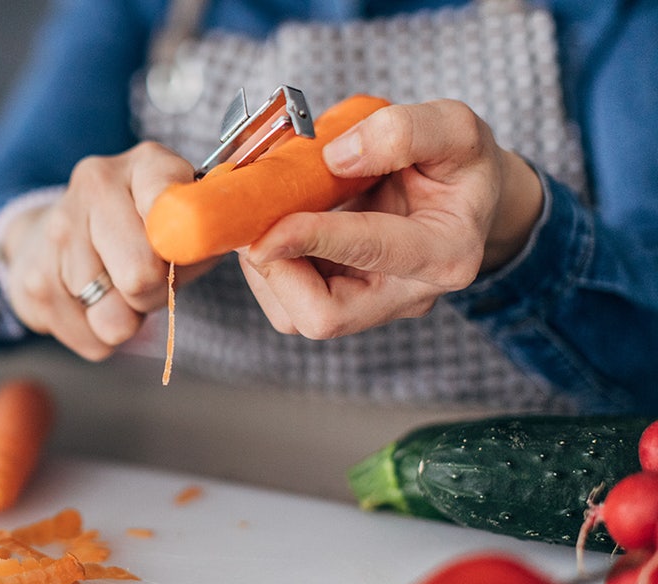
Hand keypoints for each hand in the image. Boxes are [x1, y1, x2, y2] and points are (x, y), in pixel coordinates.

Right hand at [0, 142, 210, 359]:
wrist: (50, 235)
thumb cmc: (138, 234)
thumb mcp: (184, 224)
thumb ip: (203, 237)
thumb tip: (206, 250)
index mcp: (145, 164)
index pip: (172, 207)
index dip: (183, 246)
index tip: (181, 254)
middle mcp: (96, 186)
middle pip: (141, 275)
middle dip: (154, 293)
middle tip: (150, 281)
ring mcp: (57, 231)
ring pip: (114, 317)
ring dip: (125, 317)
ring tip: (115, 288)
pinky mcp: (33, 282)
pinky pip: (91, 340)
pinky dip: (98, 335)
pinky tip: (89, 303)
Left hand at [238, 99, 542, 338]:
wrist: (464, 198)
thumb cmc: (459, 166)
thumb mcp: (455, 129)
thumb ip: (405, 132)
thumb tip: (337, 156)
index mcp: (445, 252)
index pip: (370, 253)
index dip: (311, 237)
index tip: (267, 227)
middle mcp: (407, 294)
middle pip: (323, 316)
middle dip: (277, 272)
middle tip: (257, 224)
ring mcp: (372, 307)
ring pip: (295, 316)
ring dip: (266, 269)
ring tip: (270, 216)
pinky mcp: (343, 306)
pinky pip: (288, 305)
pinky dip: (269, 269)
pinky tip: (279, 230)